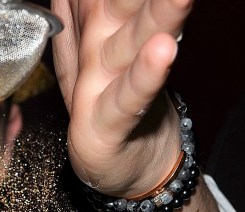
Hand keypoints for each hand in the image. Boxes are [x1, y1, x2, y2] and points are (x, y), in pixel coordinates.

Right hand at [50, 0, 189, 197]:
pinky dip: (146, 75)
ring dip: (157, 12)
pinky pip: (131, 96)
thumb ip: (82, 8)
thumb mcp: (95, 43)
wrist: (131, 164)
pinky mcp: (107, 124)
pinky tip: (162, 49)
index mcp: (101, 21)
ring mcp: (102, 83)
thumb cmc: (115, 97)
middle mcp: (101, 46)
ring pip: (134, 40)